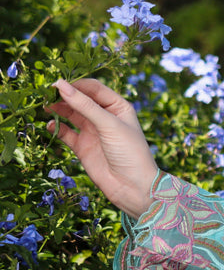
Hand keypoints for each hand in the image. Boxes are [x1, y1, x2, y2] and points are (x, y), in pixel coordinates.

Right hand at [46, 78, 158, 217]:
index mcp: (118, 106)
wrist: (133, 187)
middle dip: (65, 95)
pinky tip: (50, 125)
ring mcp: (93, 132)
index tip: (58, 82)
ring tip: (45, 106)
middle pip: (80, 100)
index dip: (76, 84)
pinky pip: (66, 133)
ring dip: (58, 109)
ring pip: (71, 115)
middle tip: (46, 92)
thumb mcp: (109, 124)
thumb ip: (85, 105)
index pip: (94, 88)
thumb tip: (61, 85)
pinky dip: (57, 128)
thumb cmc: (130, 152)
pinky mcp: (83, 147)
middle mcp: (105, 117)